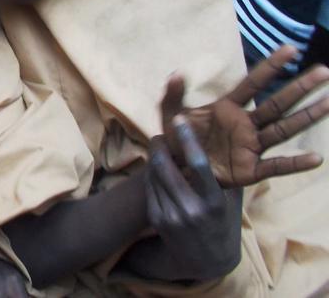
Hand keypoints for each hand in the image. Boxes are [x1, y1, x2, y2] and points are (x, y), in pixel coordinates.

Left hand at [146, 122, 240, 280]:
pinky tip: (157, 167)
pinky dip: (151, 173)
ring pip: (153, 174)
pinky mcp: (157, 219)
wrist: (207, 260)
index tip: (179, 119)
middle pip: (165, 166)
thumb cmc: (223, 222)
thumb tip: (227, 139)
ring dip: (154, 157)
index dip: (187, 139)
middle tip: (162, 134)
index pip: (198, 164)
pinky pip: (150, 187)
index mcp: (214, 202)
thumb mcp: (231, 200)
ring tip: (160, 148)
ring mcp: (171, 216)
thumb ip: (227, 175)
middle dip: (159, 145)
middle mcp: (191, 209)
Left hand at [160, 46, 328, 186]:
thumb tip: (176, 73)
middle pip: (277, 103)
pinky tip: (316, 158)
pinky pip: (277, 165)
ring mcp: (250, 146)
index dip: (270, 67)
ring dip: (306, 116)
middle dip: (299, 88)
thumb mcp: (170, 115)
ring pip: (284, 129)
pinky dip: (295, 163)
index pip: (252, 83)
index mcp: (227, 108)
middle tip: (324, 71)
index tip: (290, 49)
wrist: (176, 170)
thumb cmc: (178, 139)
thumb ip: (172, 95)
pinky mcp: (250, 169)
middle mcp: (245, 124)